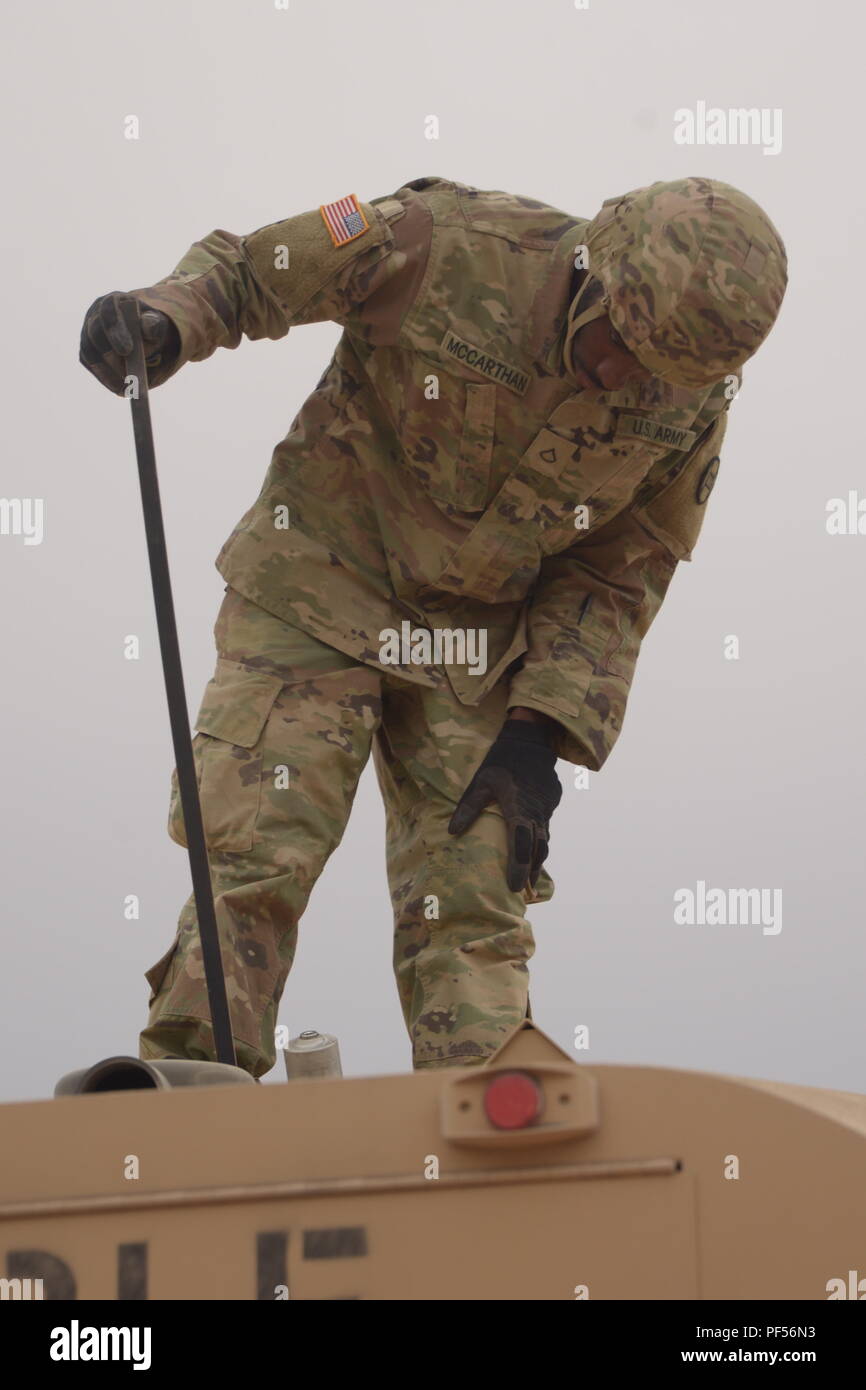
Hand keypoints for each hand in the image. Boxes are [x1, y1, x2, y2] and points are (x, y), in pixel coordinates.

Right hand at [79, 291, 179, 394]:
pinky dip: (103, 377)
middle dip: (110, 355)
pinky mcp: (86, 348)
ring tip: (126, 388)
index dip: (115, 331)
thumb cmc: (149, 326)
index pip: (108, 312)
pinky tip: (119, 388)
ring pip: (89, 351)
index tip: (127, 351)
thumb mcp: (157, 323)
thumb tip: (147, 327)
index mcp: (113, 301)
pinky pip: (89, 363)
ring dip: (106, 371)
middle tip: (127, 374)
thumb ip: (154, 324)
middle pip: (95, 333)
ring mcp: (87, 331)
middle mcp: (95, 313)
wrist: (141, 332)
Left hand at [448, 719, 561, 892]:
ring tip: (530, 879)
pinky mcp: (550, 805)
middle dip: (529, 871)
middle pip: (536, 849)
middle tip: (522, 890)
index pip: (520, 844)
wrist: (531, 741)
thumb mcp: (480, 782)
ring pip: (544, 841)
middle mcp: (536, 813)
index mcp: (518, 809)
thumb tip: (452, 832)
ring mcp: (546, 809)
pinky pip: (546, 829)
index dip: (518, 867)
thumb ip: (468, 808)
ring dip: (537, 860)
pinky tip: (534, 852)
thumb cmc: (502, 762)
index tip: (514, 886)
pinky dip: (540, 844)